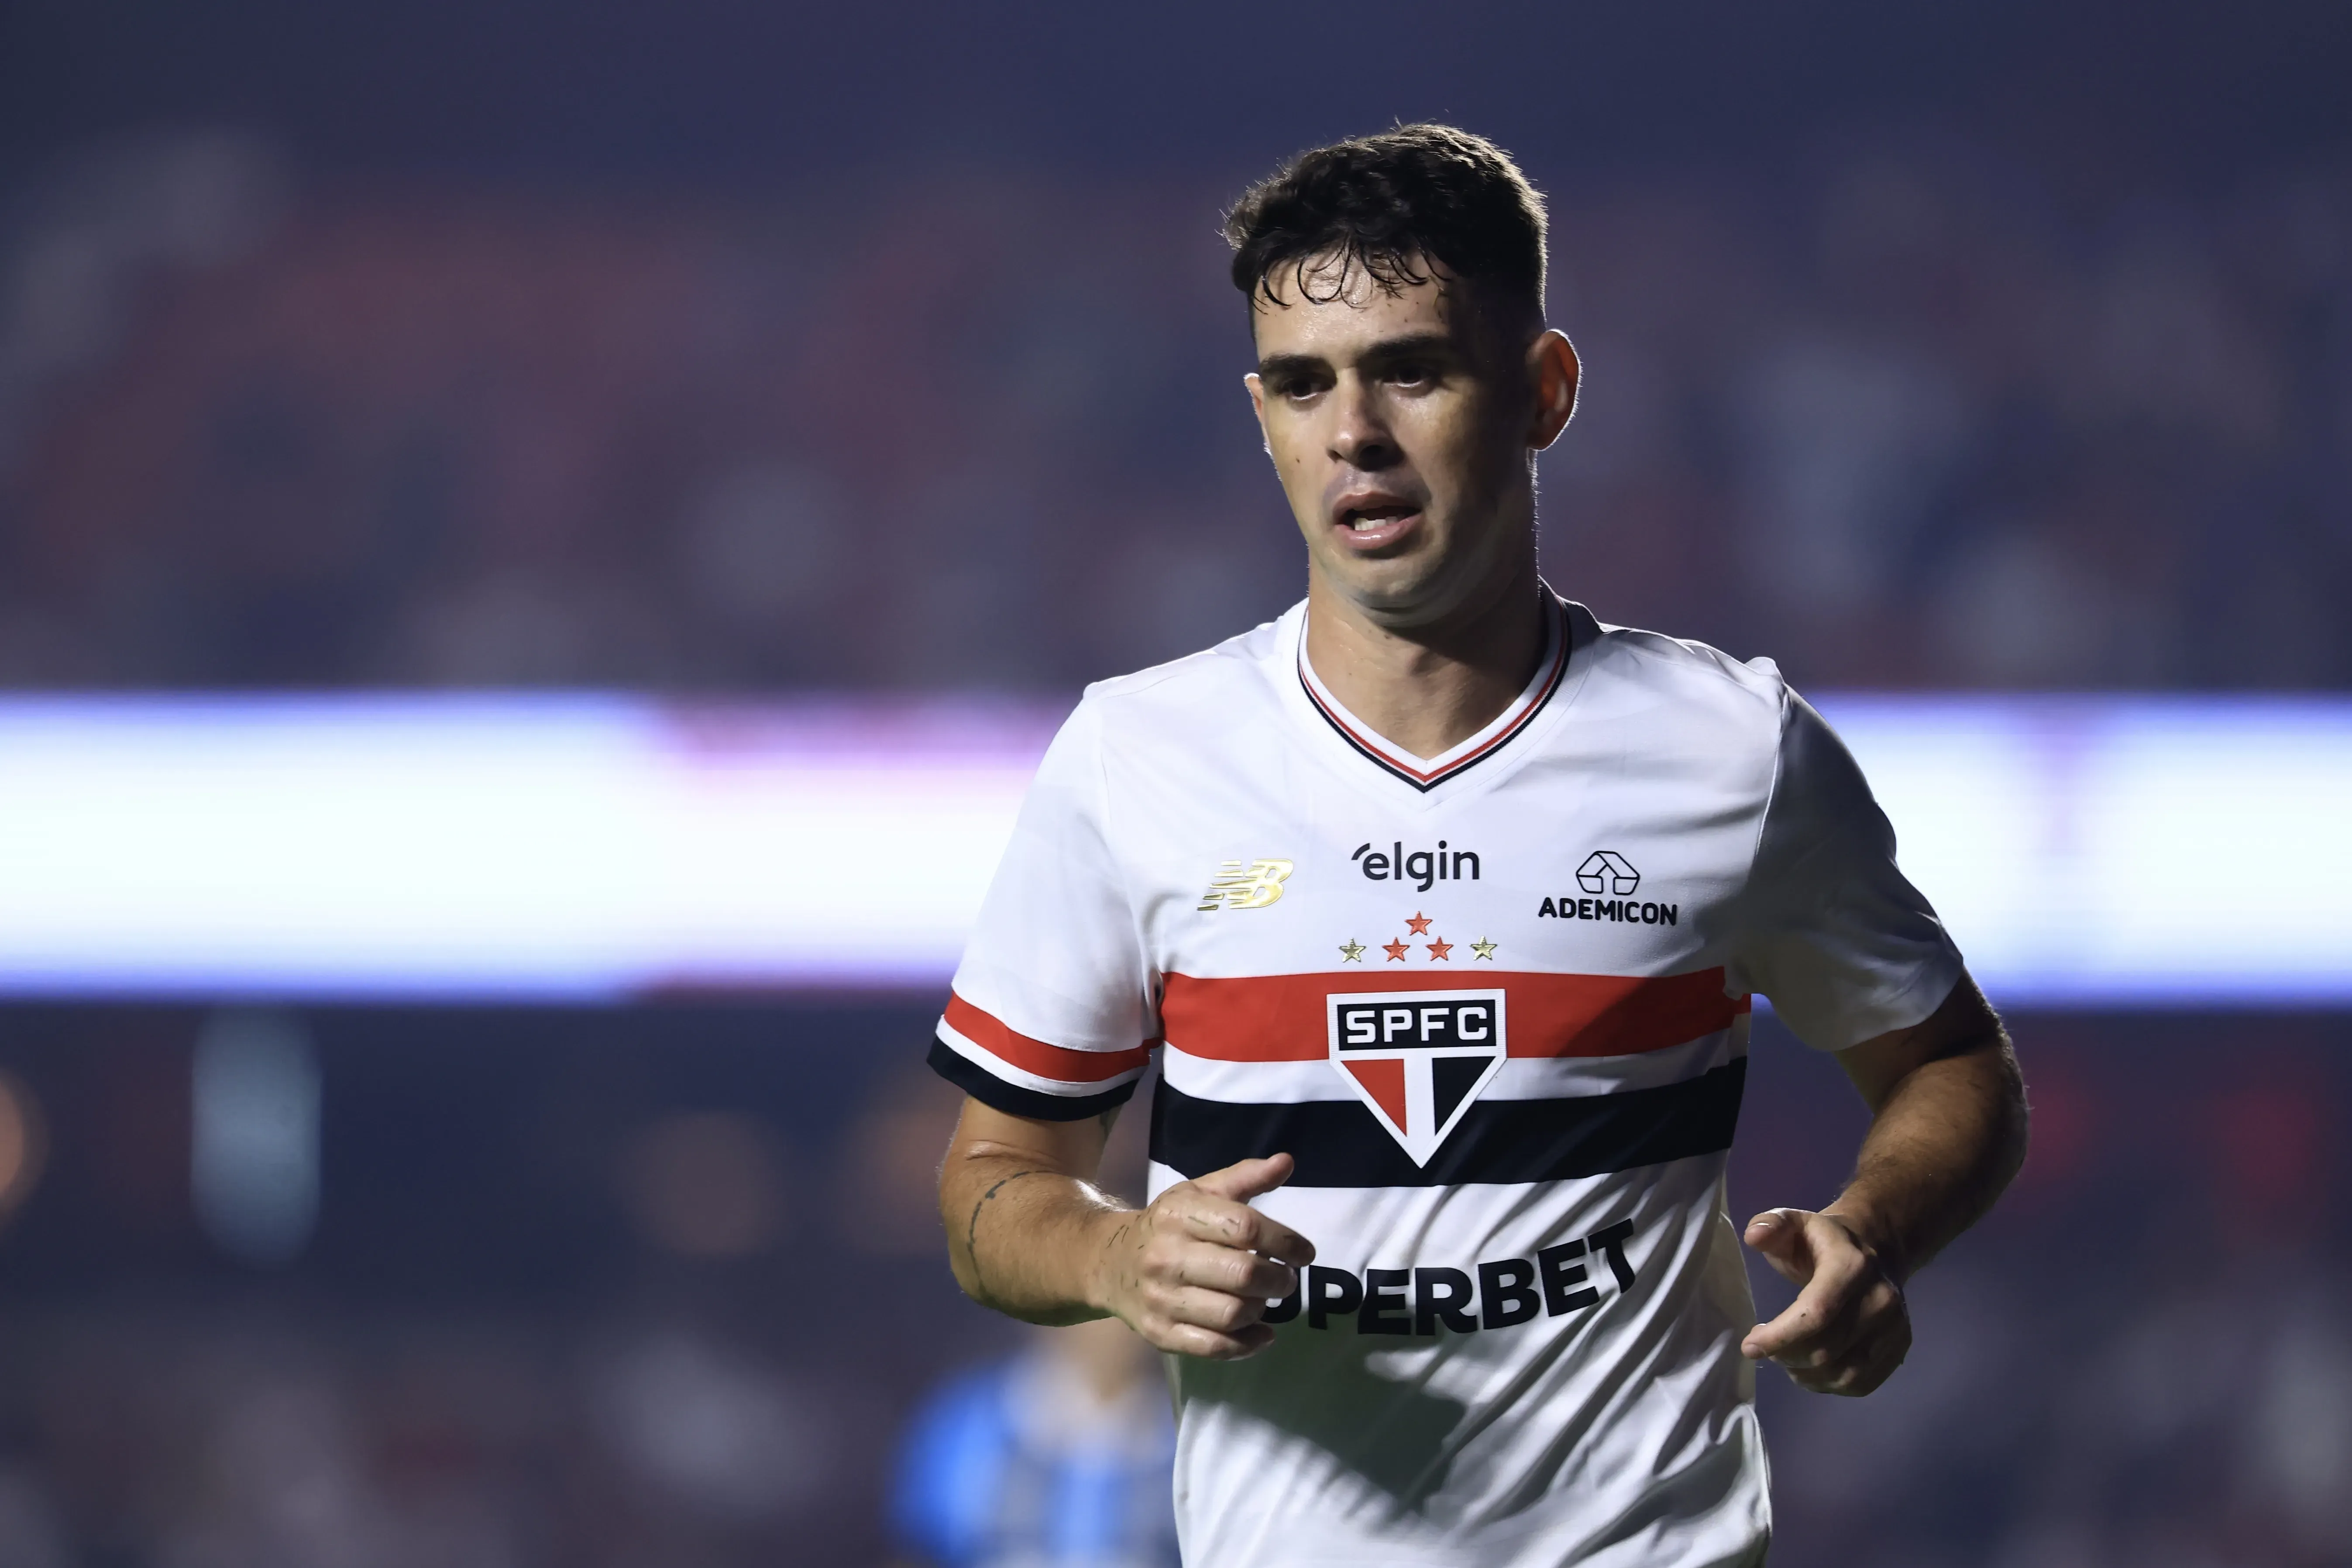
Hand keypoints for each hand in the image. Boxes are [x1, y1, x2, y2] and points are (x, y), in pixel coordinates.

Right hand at [1090, 1155, 1315, 1359]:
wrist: (1109, 1263)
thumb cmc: (1168, 1226)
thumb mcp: (1199, 1193)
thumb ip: (1245, 1177)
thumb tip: (1286, 1161)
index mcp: (1179, 1214)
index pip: (1246, 1227)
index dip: (1285, 1241)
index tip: (1305, 1253)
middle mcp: (1167, 1256)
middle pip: (1243, 1274)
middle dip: (1279, 1280)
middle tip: (1287, 1279)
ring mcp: (1161, 1299)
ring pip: (1232, 1314)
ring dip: (1262, 1309)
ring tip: (1265, 1299)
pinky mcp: (1160, 1334)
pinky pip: (1214, 1347)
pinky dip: (1247, 1345)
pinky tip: (1261, 1332)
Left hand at [1740, 1207, 1909, 1395]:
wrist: (1875, 1249)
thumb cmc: (1822, 1242)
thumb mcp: (1792, 1223)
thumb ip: (1770, 1225)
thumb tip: (1754, 1236)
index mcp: (1852, 1266)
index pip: (1816, 1313)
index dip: (1781, 1336)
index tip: (1750, 1346)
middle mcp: (1881, 1300)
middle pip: (1826, 1349)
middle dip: (1786, 1355)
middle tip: (1764, 1346)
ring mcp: (1894, 1327)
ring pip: (1842, 1373)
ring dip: (1804, 1374)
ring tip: (1784, 1356)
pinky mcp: (1898, 1348)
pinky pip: (1859, 1383)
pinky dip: (1827, 1385)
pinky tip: (1808, 1370)